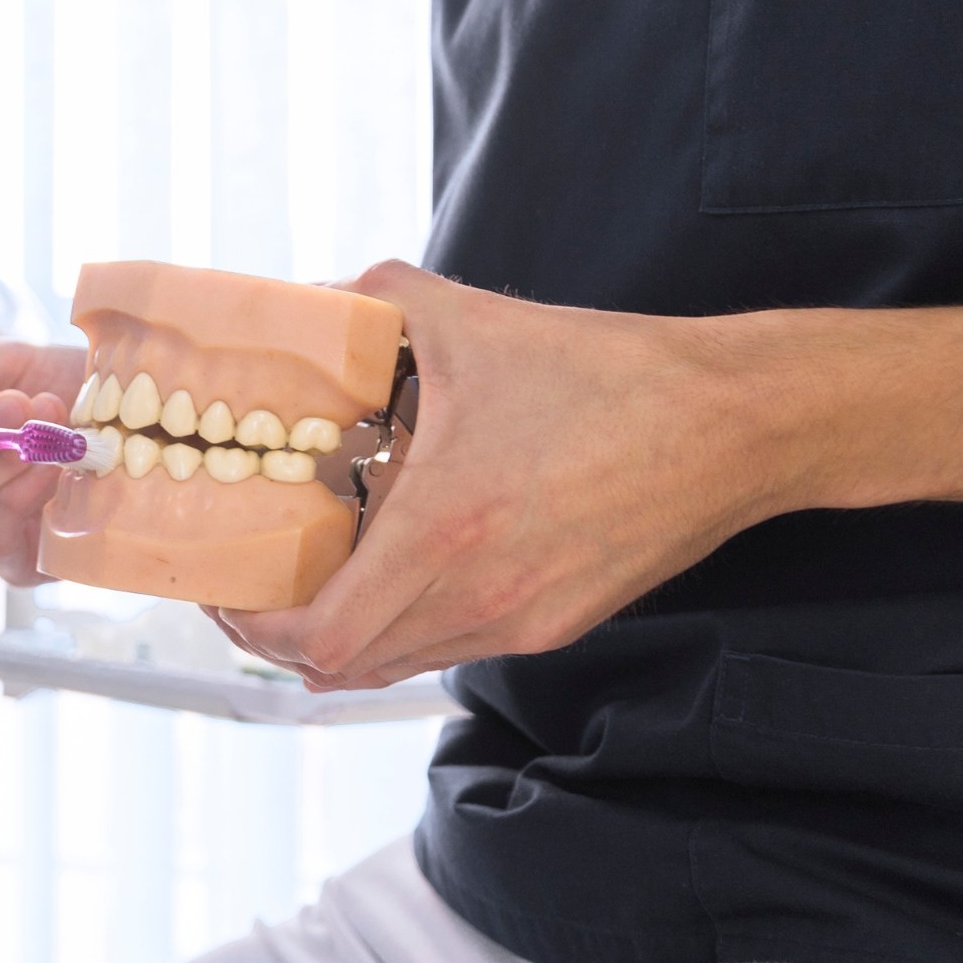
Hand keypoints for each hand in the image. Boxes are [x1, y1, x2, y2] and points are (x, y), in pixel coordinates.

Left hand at [214, 261, 778, 690]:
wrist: (736, 423)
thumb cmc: (611, 373)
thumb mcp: (470, 319)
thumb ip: (372, 299)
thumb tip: (304, 297)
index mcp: (446, 529)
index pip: (320, 635)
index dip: (255, 627)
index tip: (225, 586)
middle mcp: (482, 595)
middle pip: (343, 665)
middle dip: (281, 633)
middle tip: (251, 582)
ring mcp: (524, 621)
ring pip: (397, 662)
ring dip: (343, 631)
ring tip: (313, 576)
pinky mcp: (558, 625)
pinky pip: (453, 645)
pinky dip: (406, 622)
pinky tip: (396, 567)